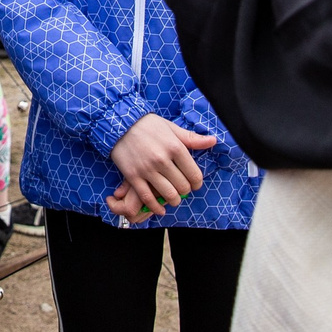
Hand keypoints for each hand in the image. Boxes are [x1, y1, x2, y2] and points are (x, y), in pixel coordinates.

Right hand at [105, 115, 219, 221]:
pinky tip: (160, 209)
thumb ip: (192, 138)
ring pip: (168, 194)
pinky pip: (147, 197)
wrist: (119, 123)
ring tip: (174, 198)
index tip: (194, 184)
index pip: (194, 174)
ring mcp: (147, 169)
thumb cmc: (148, 124)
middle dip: (185, 191)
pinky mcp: (133, 176)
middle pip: (182, 186)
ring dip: (174, 200)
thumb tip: (213, 141)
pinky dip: (156, 207)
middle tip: (182, 189)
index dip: (197, 183)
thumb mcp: (171, 127)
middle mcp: (162, 160)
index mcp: (175, 147)